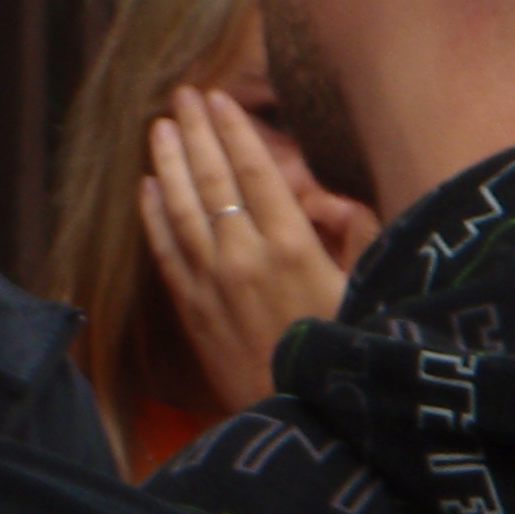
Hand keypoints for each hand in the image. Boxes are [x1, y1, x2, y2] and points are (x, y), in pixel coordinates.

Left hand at [138, 85, 362, 414]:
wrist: (301, 419)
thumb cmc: (348, 349)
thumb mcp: (369, 286)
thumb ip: (353, 234)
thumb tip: (327, 199)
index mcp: (293, 247)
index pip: (256, 174)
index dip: (234, 133)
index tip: (217, 99)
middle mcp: (244, 259)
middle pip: (212, 183)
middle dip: (196, 134)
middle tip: (182, 94)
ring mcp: (212, 285)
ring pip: (180, 211)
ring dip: (167, 165)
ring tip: (159, 127)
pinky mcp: (192, 311)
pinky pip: (166, 253)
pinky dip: (153, 217)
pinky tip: (145, 188)